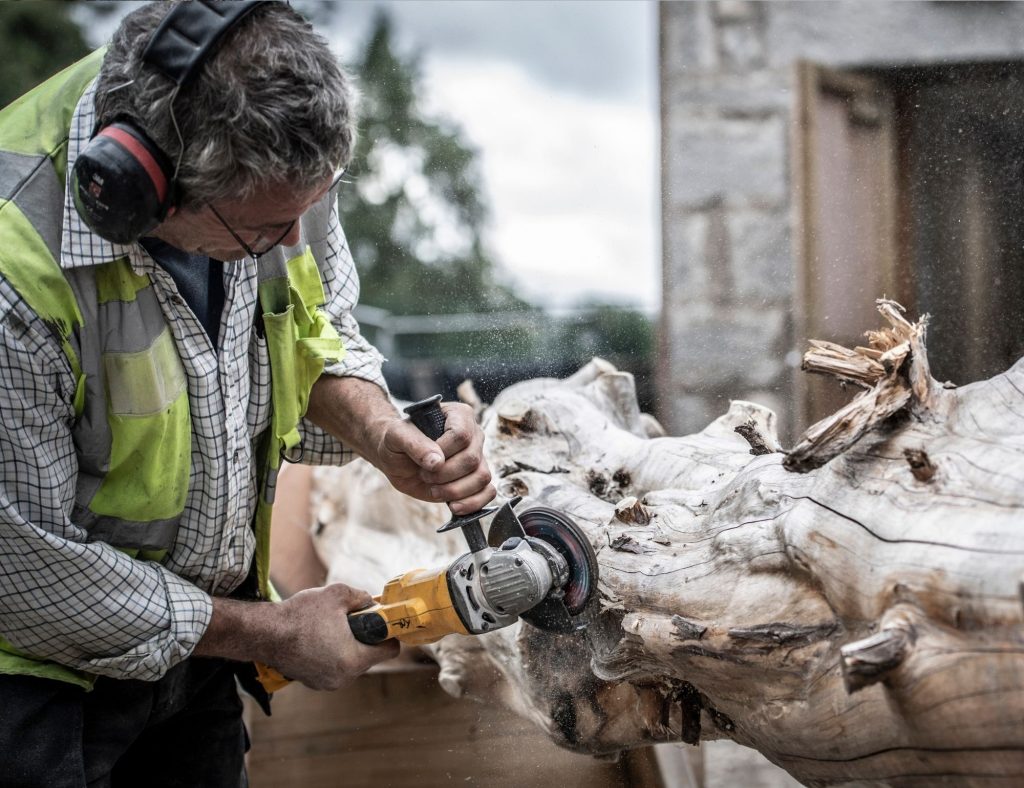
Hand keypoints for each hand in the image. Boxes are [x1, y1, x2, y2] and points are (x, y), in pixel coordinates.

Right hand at [268, 583, 398, 689]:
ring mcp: (327, 683)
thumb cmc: (300, 615)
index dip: (389, 633)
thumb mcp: (338, 595)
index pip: (390, 651)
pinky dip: (332, 654)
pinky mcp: (313, 682)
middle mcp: (343, 678)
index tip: (381, 622)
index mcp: (353, 660)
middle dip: (365, 637)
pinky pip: (333, 666)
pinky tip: (319, 637)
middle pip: (369, 656)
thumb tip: (371, 602)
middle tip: (352, 620)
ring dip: (347, 645)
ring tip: (332, 628)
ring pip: (350, 662)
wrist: (264, 633)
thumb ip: (362, 598)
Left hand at [305, 378, 495, 513]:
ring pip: (482, 477)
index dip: (443, 452)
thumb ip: (414, 443)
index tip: (424, 460)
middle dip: (444, 474)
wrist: (396, 459)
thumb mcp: (396, 436)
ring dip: (454, 490)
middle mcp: (473, 435)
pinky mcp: (475, 479)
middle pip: (472, 460)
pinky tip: (453, 505)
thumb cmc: (396, 441)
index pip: (461, 435)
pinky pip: (489, 492)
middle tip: (424, 475)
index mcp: (459, 415)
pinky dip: (473, 503)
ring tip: (434, 489)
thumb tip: (437, 462)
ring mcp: (477, 458)